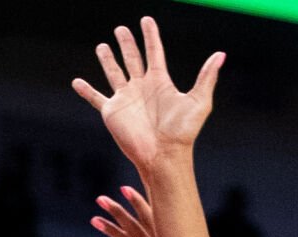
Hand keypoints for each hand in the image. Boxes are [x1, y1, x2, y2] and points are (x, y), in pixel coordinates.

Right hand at [72, 16, 223, 174]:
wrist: (163, 155)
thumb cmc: (182, 133)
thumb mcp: (198, 102)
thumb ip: (207, 77)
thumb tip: (221, 55)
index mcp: (160, 82)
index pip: (154, 52)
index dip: (151, 36)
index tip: (146, 20)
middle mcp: (141, 87)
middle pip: (132, 58)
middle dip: (127, 43)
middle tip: (121, 29)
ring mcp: (126, 98)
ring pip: (114, 72)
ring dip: (107, 59)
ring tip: (102, 46)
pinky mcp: (112, 111)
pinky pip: (95, 98)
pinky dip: (85, 90)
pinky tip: (76, 82)